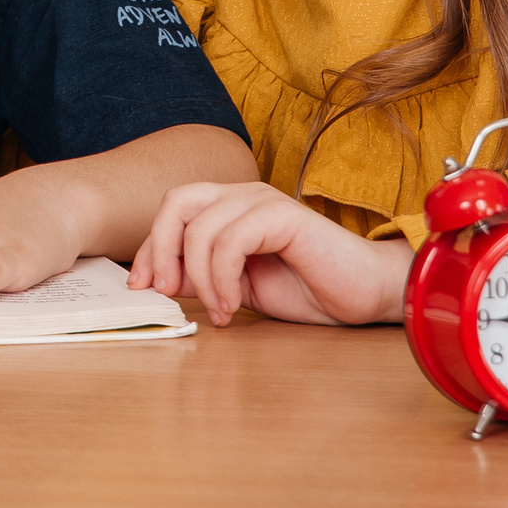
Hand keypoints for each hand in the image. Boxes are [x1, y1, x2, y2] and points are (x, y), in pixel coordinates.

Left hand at [128, 181, 413, 327]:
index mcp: (230, 206)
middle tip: (165, 291)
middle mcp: (243, 195)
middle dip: (159, 249)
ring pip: (200, 228)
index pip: (172, 212)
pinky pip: (230, 241)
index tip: (142, 286)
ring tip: (218, 311)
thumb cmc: (309, 288)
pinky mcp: (282, 215)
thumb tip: (156, 280)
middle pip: (177, 203)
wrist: (365, 293)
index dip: (149, 248)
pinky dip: (221, 277)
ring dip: (200, 278)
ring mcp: (263, 201)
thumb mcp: (239, 287)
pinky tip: (232, 305)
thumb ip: (202, 276)